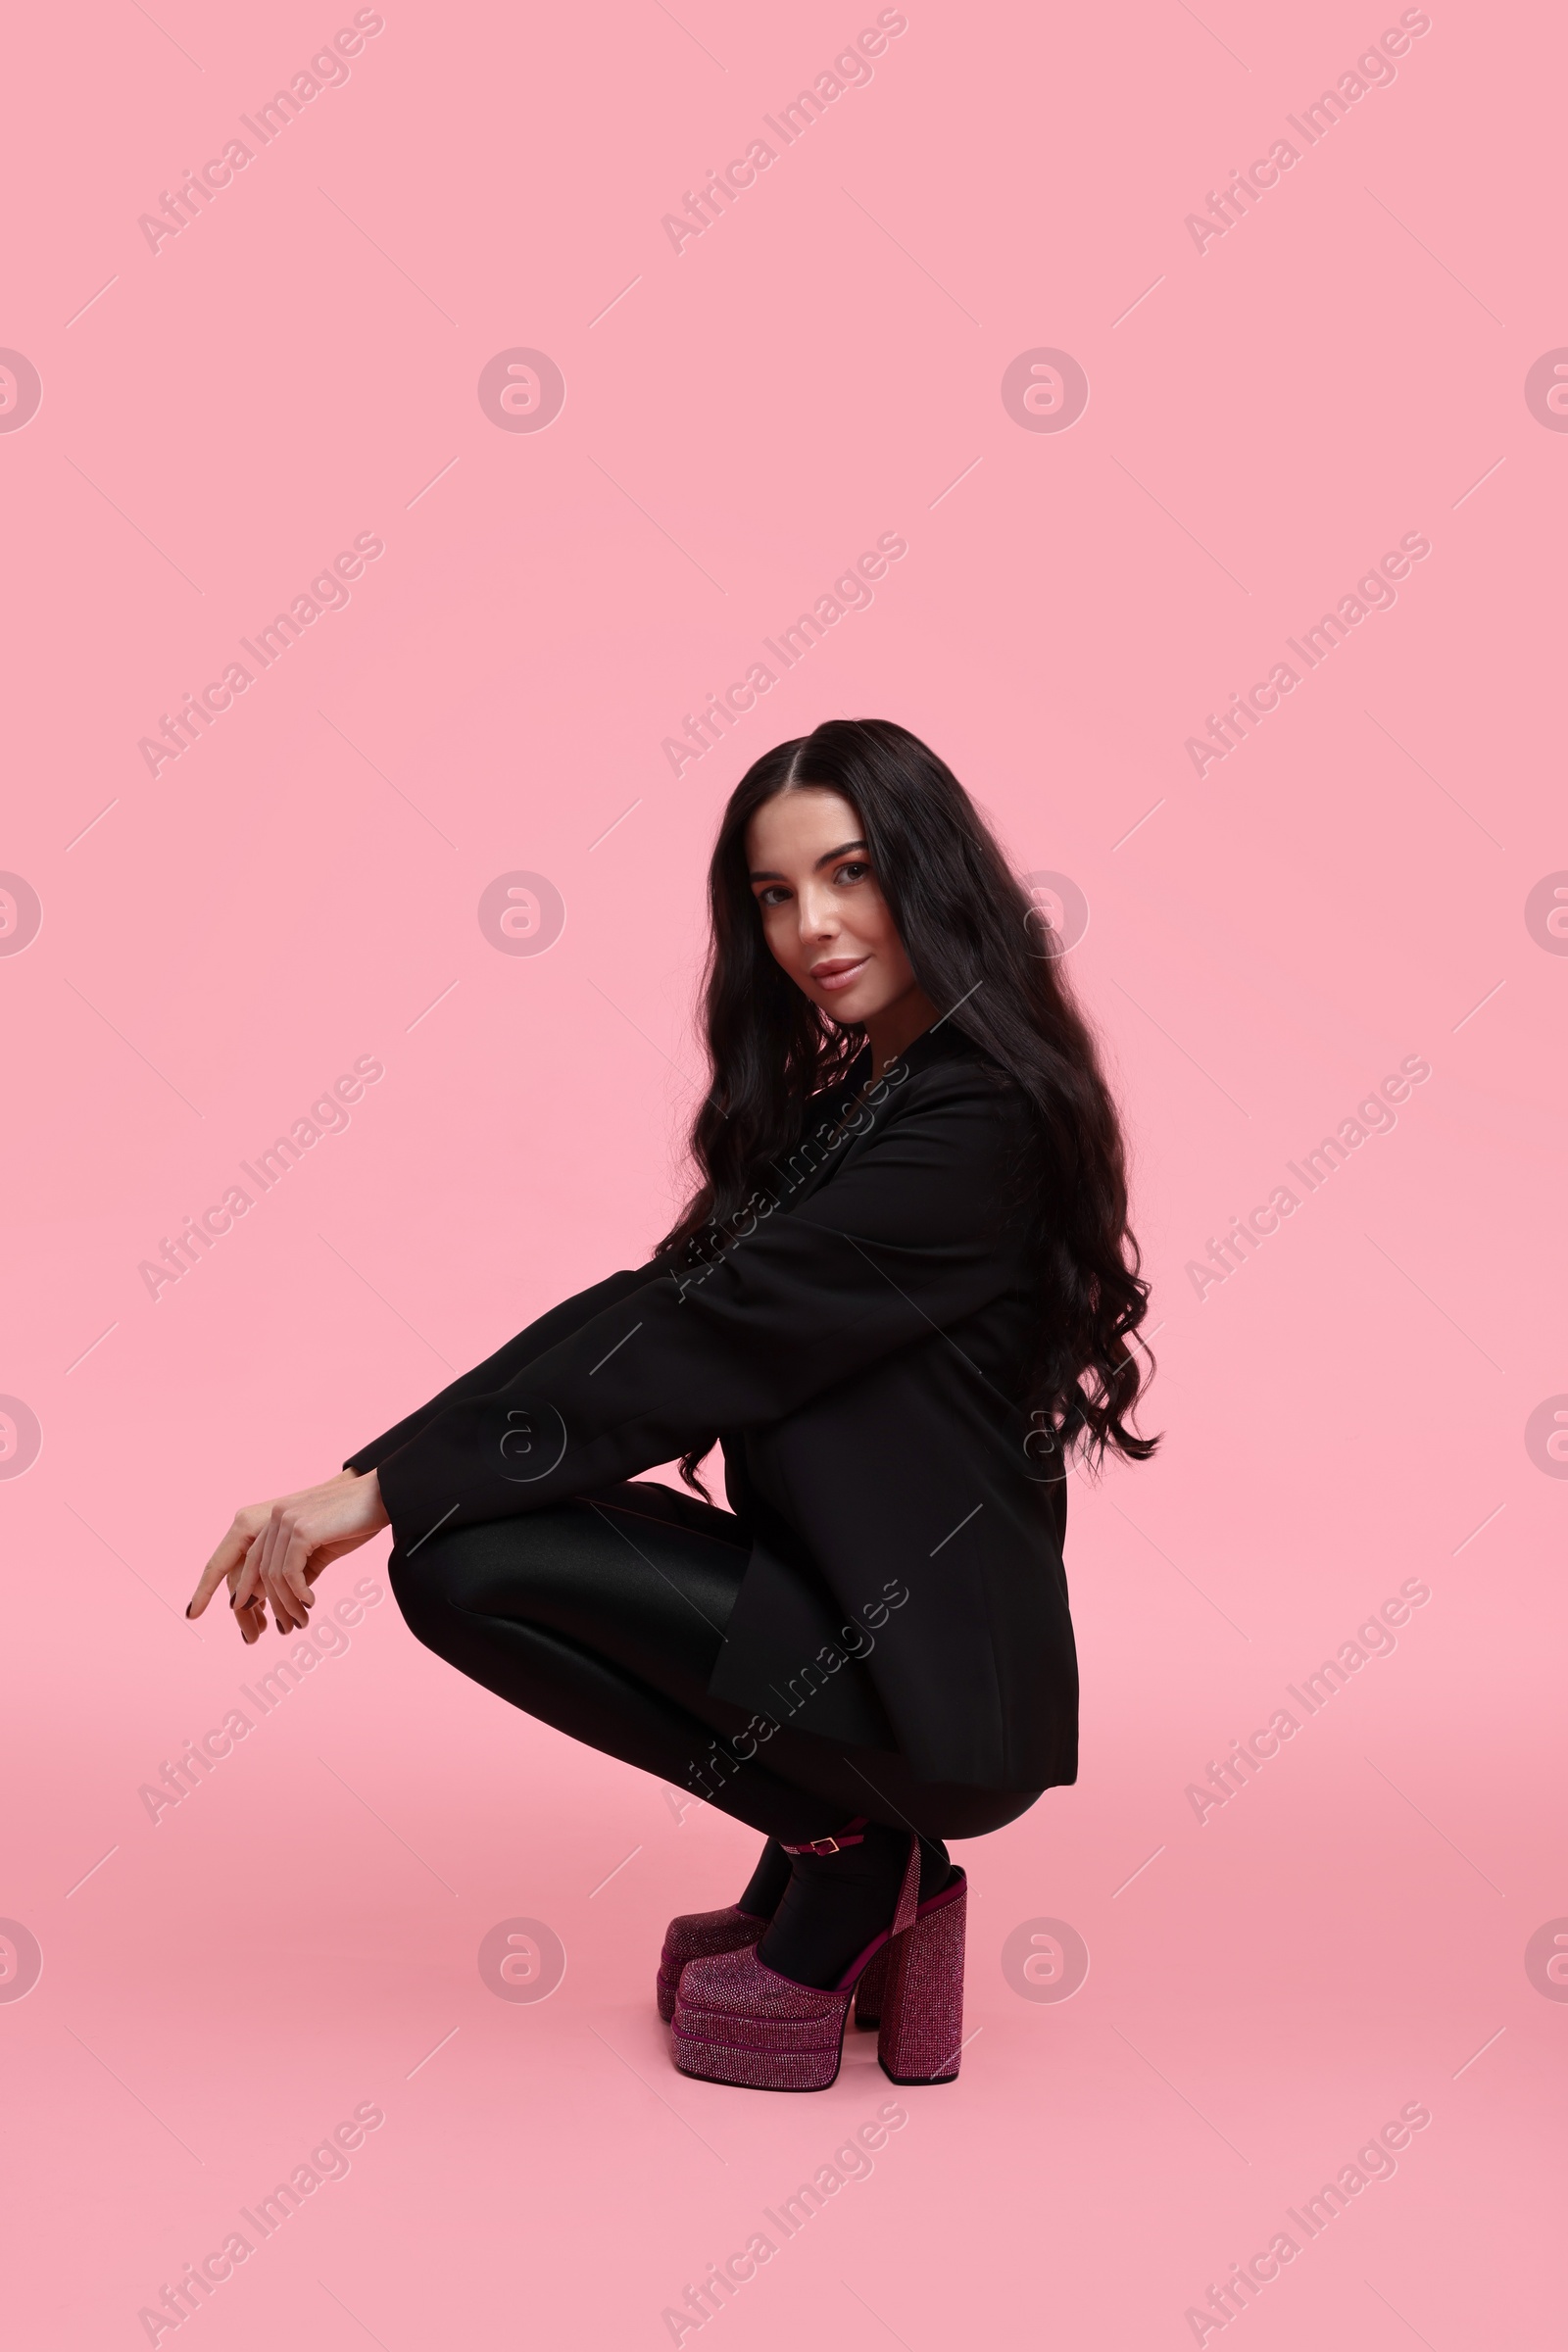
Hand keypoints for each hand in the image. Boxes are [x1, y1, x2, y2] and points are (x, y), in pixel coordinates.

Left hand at [187, 1469, 389, 1640]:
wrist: (383, 1497)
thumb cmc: (353, 1522)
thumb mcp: (317, 1551)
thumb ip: (294, 1570)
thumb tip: (278, 1606)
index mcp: (270, 1519)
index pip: (232, 1558)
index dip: (207, 1585)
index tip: (193, 1612)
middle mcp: (271, 1516)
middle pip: (252, 1574)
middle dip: (261, 1608)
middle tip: (274, 1631)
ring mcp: (284, 1520)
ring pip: (272, 1578)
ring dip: (286, 1606)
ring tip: (301, 1622)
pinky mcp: (301, 1529)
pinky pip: (289, 1573)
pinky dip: (297, 1594)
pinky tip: (310, 1603)